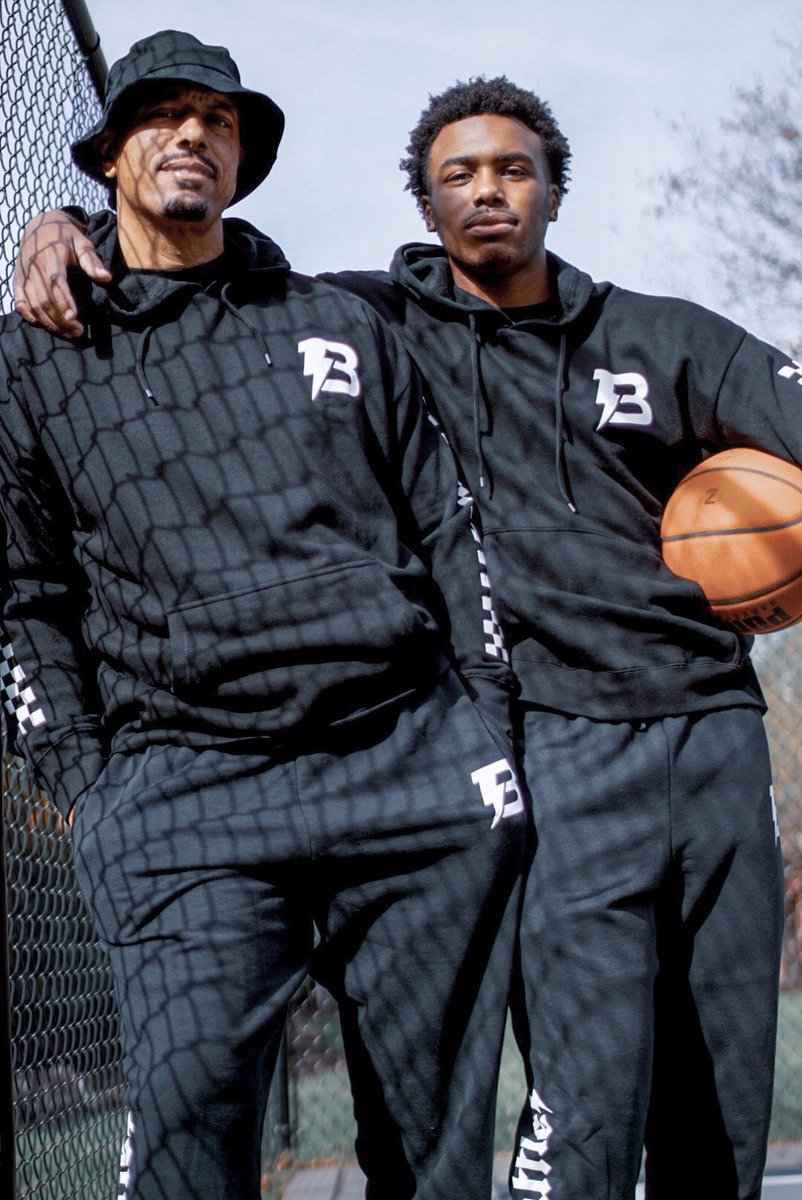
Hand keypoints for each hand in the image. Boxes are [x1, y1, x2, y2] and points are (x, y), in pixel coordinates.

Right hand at [13, 211, 110, 337]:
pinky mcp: (18, 281)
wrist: (40, 225)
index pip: (55, 282)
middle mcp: (33, 267)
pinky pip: (21, 303)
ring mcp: (24, 275)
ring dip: (49, 323)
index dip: (63, 301)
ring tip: (67, 334)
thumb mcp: (82, 243)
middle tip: (78, 333)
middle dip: (60, 319)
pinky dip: (31, 317)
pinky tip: (46, 325)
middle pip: (44, 299)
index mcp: (50, 256)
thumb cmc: (66, 237)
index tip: (74, 318)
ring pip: (33, 305)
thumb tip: (106, 278)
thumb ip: (92, 261)